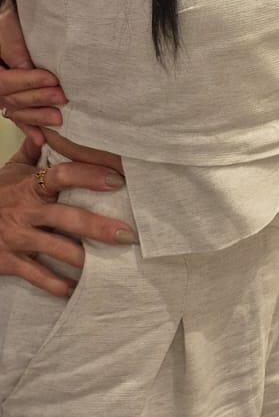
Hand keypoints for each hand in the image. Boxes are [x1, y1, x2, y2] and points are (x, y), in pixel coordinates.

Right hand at [0, 0, 63, 137]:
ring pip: (15, 110)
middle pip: (11, 98)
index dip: (29, 81)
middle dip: (37, 99)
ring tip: (58, 120)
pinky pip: (14, 115)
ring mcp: (0, 94)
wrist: (2, 21)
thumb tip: (32, 70)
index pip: (6, 82)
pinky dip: (27, 127)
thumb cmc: (4, 20)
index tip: (52, 79)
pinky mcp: (8, 97)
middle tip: (62, 98)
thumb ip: (16, 51)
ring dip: (36, 117)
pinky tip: (41, 139)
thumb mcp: (6, 29)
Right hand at [0, 136, 135, 296]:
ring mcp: (18, 238)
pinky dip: (56, 284)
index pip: (62, 175)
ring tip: (112, 265)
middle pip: (68, 218)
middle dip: (99, 227)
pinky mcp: (9, 262)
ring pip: (57, 249)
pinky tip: (75, 289)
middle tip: (128, 234)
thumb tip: (48, 127)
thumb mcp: (9, 170)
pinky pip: (36, 275)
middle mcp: (27, 212)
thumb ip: (32, 149)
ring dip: (84, 259)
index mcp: (30, 186)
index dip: (89, 175)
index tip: (118, 179)